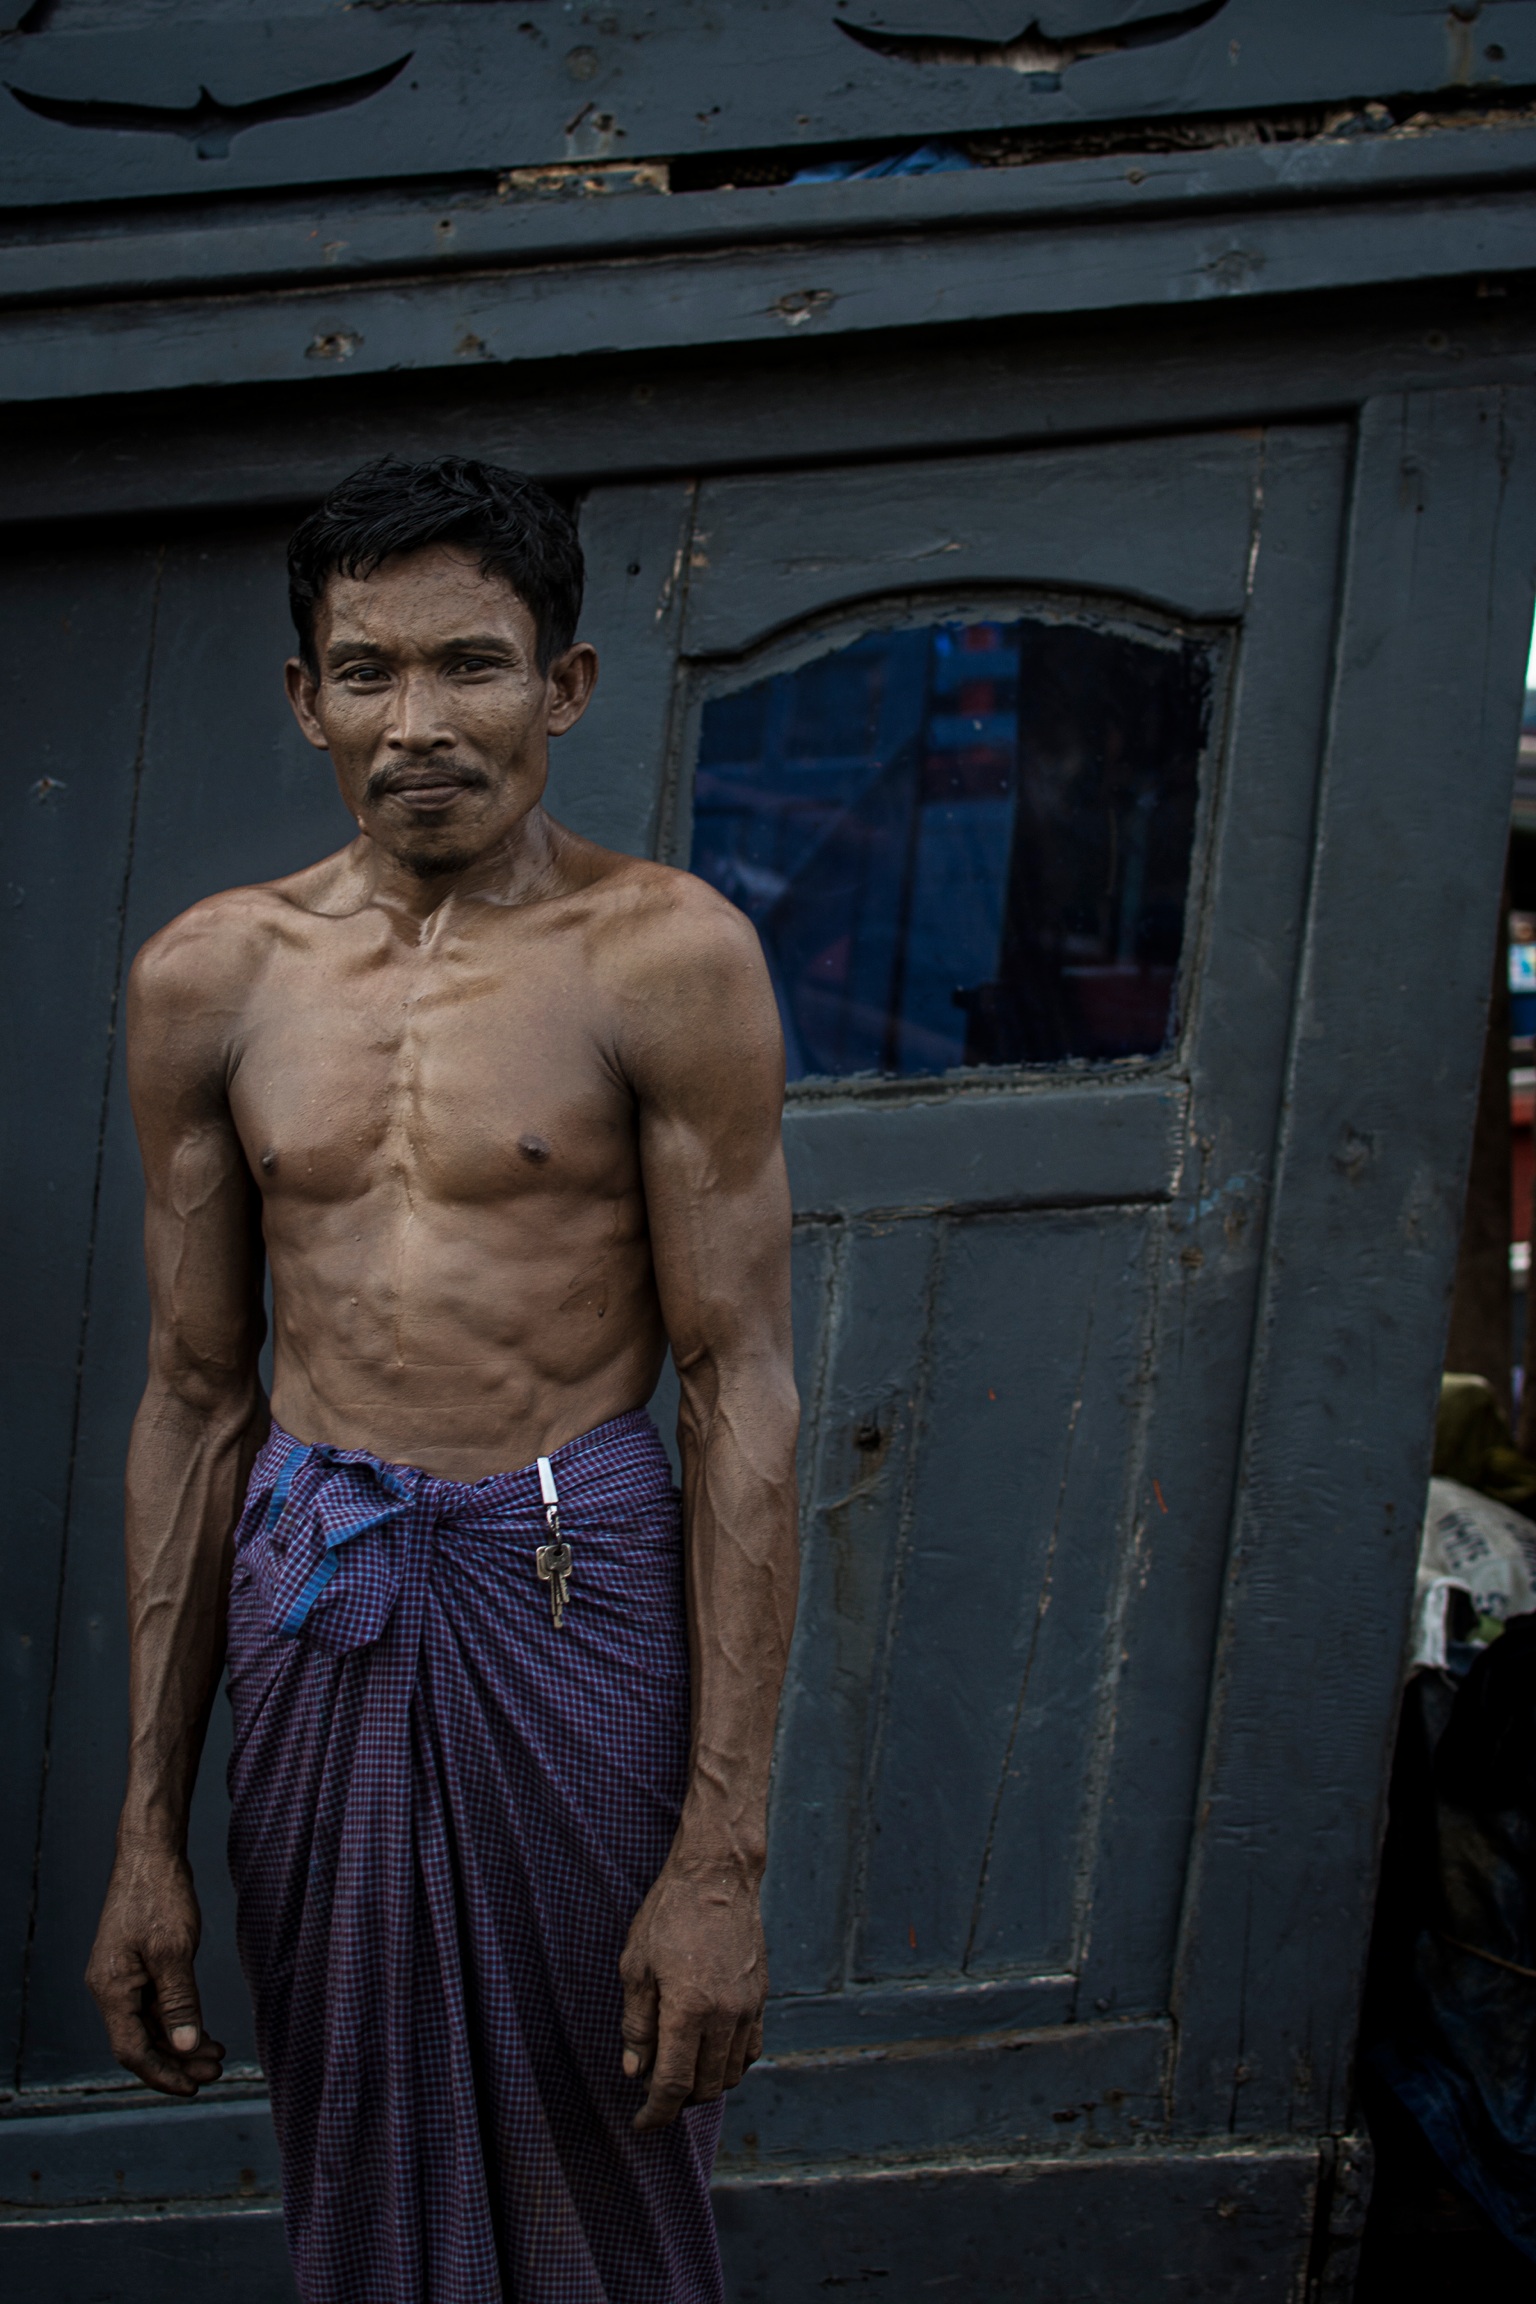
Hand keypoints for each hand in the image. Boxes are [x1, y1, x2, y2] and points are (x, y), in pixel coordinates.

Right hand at [86, 1838, 224, 2096]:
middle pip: (140, 2042)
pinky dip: (178, 2020)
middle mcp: (110, 1988)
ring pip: (149, 2025)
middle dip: (177, 2062)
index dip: (162, 2074)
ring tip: (217, 2054)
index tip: (194, 2086)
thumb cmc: (160, 1895)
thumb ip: (179, 2001)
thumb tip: (184, 2047)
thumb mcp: (174, 1950)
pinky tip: (202, 2028)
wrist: (150, 1852)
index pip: (131, 2050)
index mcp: (111, 1989)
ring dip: (180, 2043)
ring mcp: (122, 1976)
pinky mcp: (136, 1965)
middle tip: (216, 2070)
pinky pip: (154, 2005)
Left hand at [618, 1859, 766, 2130]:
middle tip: (654, 2090)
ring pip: (731, 2074)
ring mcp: (748, 2008)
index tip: (641, 2124)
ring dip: (705, 2085)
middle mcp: (725, 2016)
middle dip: (678, 2101)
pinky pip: (751, 2050)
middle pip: (705, 2087)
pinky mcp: (761, 1997)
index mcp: (688, 2010)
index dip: (655, 2113)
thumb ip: (636, 2024)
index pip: (674, 2085)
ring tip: (680, 2070)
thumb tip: (636, 2070)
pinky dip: (730, 2064)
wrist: (718, 1876)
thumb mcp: (636, 1966)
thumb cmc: (669, 1915)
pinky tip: (709, 2053)